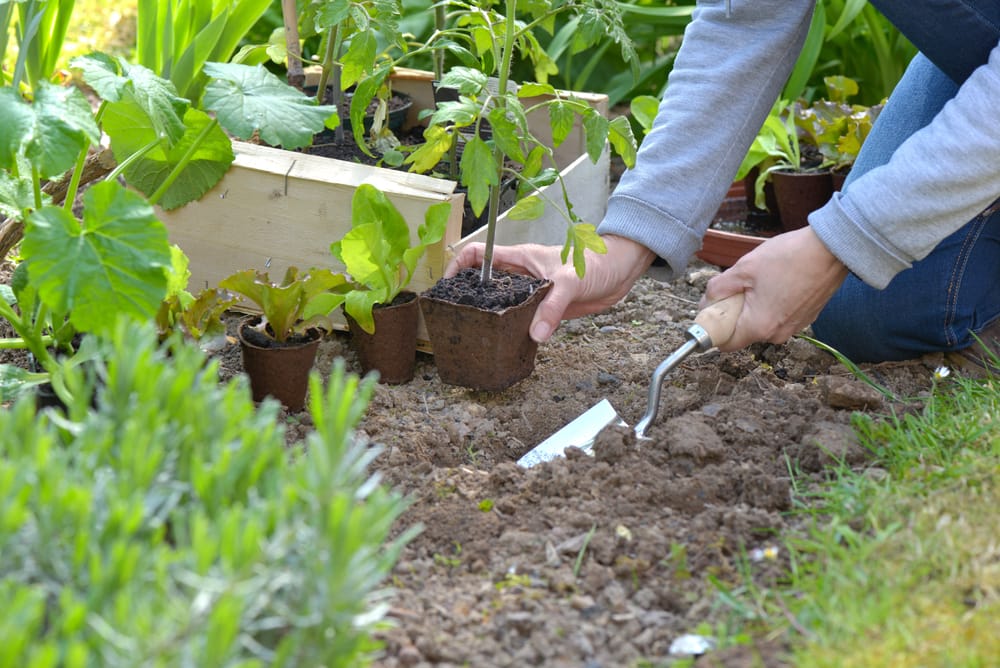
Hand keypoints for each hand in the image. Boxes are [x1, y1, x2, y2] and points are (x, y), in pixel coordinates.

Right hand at [445, 235, 655, 341]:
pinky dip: (512, 329)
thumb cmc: (596, 263)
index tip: (446, 284)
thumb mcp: (570, 281)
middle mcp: (521, 275)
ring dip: (490, 315)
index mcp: (519, 258)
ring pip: (501, 302)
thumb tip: (535, 334)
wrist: (620, 272)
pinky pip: (520, 318)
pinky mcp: (544, 307)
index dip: (457, 265)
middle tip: (454, 316)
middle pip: (483, 281)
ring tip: (474, 332)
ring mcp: (531, 291)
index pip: (478, 254)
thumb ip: (551, 307)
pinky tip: (506, 342)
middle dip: (467, 295)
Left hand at [701, 226, 848, 350]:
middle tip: (738, 287)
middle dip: (735, 313)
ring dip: (755, 307)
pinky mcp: (806, 318)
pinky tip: (778, 281)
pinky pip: (780, 316)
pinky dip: (773, 304)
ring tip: (761, 280)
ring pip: (762, 323)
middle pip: (744, 332)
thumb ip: (719, 288)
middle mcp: (778, 334)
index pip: (727, 344)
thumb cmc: (789, 257)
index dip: (715, 328)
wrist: (832, 249)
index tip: (714, 310)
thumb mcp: (744, 268)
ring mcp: (795, 327)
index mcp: (759, 327)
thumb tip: (707, 300)